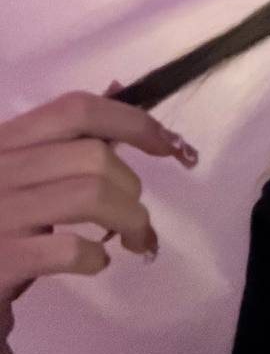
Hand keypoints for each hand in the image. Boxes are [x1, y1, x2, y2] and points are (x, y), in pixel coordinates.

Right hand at [0, 82, 197, 345]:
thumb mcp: (21, 173)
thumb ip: (63, 141)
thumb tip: (120, 91)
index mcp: (4, 141)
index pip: (76, 110)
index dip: (132, 122)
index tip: (168, 144)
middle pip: (94, 157)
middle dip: (131, 187)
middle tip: (134, 216)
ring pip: (91, 195)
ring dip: (130, 220)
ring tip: (133, 239)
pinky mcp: (1, 259)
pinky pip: (69, 249)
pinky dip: (95, 257)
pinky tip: (93, 262)